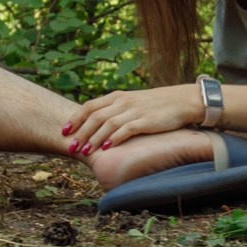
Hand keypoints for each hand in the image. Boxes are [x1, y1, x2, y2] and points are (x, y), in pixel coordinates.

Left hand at [62, 84, 203, 155]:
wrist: (182, 101)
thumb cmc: (156, 105)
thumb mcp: (132, 103)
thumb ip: (115, 110)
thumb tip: (96, 125)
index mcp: (117, 96)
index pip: (89, 106)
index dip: (75, 119)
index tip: (64, 131)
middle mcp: (123, 102)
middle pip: (95, 117)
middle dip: (80, 133)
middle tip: (71, 147)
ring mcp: (134, 111)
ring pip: (107, 124)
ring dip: (94, 138)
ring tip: (85, 151)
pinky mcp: (146, 121)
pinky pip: (126, 129)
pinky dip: (114, 138)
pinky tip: (107, 148)